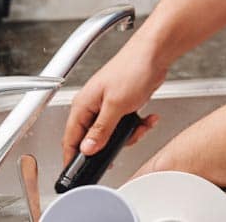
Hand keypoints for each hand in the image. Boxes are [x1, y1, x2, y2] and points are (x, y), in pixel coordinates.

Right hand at [61, 38, 165, 163]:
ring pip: (112, 134)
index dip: (72, 156)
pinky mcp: (123, 104)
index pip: (70, 138)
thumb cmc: (132, 68)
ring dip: (129, 134)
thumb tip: (87, 150)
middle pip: (94, 138)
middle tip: (123, 143)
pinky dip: (139, 125)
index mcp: (83, 104)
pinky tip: (148, 118)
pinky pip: (126, 124)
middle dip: (111, 144)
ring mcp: (109, 104)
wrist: (155, 53)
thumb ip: (100, 130)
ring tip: (141, 126)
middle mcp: (93, 105)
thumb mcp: (115, 105)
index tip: (78, 171)